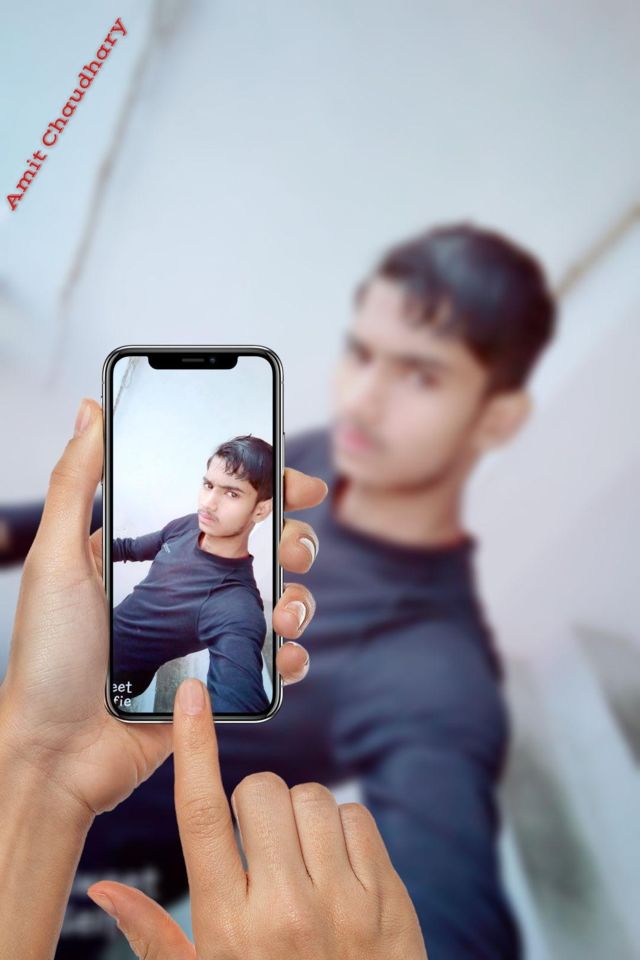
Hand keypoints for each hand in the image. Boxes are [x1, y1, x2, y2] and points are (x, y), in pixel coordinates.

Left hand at [0, 398, 325, 819]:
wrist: (56, 753)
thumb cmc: (48, 656)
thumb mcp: (55, 559)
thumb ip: (76, 480)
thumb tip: (92, 407)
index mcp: (158, 555)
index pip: (225, 507)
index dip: (267, 488)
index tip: (295, 481)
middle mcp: (191, 590)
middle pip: (267, 550)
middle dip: (295, 542)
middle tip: (292, 549)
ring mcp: (210, 637)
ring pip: (282, 601)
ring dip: (300, 598)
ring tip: (285, 612)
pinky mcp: (223, 682)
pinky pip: (274, 662)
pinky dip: (291, 656)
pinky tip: (284, 655)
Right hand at [88, 678, 428, 959]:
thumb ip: (154, 935)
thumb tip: (104, 888)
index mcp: (228, 926)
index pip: (200, 815)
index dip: (193, 747)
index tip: (192, 696)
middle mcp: (285, 908)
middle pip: (260, 791)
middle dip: (255, 802)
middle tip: (260, 845)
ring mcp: (343, 902)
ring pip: (312, 797)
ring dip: (300, 815)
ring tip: (300, 862)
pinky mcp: (387, 897)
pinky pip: (357, 815)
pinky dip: (342, 828)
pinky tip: (336, 868)